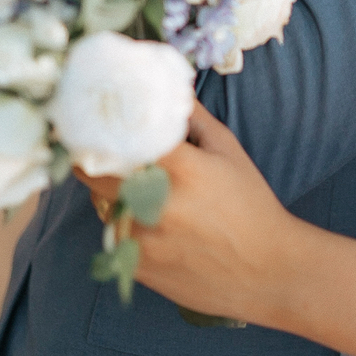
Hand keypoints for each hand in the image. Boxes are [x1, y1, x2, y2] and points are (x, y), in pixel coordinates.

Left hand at [77, 103, 299, 322]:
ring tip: (141, 190)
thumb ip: (191, 116)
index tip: (88, 115)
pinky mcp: (137, 267)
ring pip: (101, 203)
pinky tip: (153, 223)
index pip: (118, 135)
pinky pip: (113, 235)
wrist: (267, 272)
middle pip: (93, 171)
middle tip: (100, 147)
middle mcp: (155, 203)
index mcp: (180, 167)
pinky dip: (123, 223)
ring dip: (111, 192)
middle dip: (94, 157)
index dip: (98, 124)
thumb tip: (164, 83)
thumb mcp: (227, 151)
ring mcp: (142, 239)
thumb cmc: (251, 205)